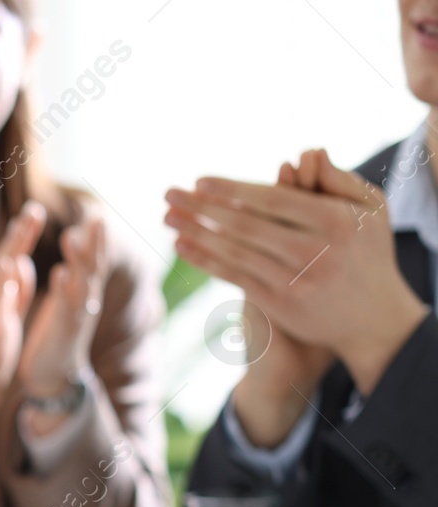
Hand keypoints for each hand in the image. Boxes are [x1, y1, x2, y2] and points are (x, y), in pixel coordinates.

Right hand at [0, 203, 43, 445]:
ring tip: (20, 234)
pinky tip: (9, 278)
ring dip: (8, 257)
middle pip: (3, 263)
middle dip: (18, 236)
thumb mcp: (6, 318)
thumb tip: (22, 262)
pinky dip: (1, 294)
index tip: (37, 209)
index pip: (11, 260)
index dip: (23, 236)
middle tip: (33, 209)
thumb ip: (15, 292)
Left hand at [19, 217, 106, 398]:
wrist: (51, 377)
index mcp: (82, 295)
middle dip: (96, 243)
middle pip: (93, 268)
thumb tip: (73, 261)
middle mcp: (84, 303)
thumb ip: (71, 282)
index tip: (98, 215)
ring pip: (80, 283)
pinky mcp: (62, 331)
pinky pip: (64, 307)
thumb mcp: (65, 305)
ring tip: (71, 235)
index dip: (96, 241)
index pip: (92, 263)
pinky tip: (60, 272)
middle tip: (99, 217)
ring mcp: (75, 316)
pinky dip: (63, 289)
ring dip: (77, 259)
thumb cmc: (55, 337)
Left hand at [164, 149, 428, 394]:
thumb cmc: (367, 253)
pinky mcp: (280, 304)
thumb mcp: (368, 211)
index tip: (199, 182)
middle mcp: (313, 250)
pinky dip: (205, 260)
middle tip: (169, 194)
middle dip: (201, 208)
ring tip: (167, 217)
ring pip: (234, 251)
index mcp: (334, 220)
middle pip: (245, 224)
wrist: (374, 318)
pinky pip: (234, 277)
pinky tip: (182, 245)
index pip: (272, 199)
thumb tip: (306, 152)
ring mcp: (295, 280)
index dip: (232, 190)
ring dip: (195, 233)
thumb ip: (336, 181)